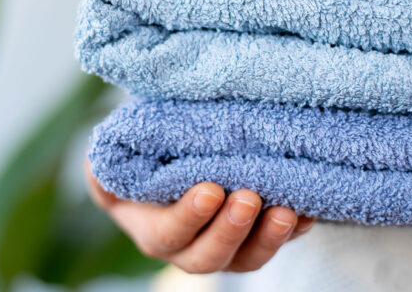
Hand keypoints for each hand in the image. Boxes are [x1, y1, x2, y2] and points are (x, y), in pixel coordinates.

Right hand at [85, 161, 313, 272]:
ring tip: (286, 211)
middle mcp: (188, 245)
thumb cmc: (141, 153)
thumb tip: (102, 163)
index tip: (210, 190)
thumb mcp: (114, 157)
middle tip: (249, 199)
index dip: (189, 217)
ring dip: (269, 238)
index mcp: (151, 228)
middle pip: (209, 257)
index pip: (168, 233)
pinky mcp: (255, 235)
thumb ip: (106, 165)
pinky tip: (309, 210)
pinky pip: (276, 242)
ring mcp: (226, 244)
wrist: (174, 153)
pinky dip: (295, 230)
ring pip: (247, 258)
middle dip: (231, 231)